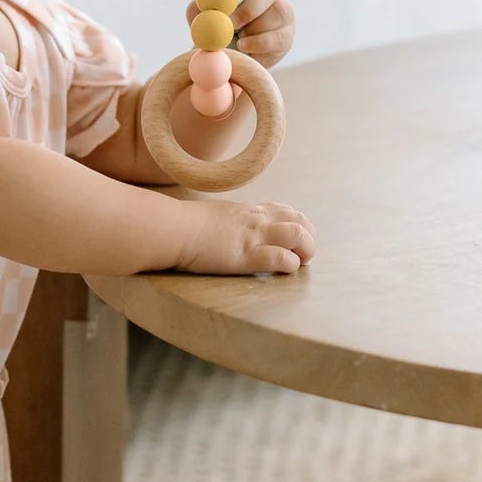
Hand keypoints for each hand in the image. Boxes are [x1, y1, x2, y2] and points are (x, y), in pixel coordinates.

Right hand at [180, 197, 315, 276]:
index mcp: (250, 211)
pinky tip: (284, 271)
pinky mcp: (246, 257)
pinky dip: (290, 265)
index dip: (299, 225)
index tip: (294, 240)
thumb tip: (232, 231)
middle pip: (300, 221)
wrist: (172, 228)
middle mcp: (257, 220)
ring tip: (299, 262)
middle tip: (302, 254)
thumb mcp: (216, 216)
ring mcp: (253, 237)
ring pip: (298, 236)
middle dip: (308, 238)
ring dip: (305, 251)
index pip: (287, 211)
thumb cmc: (185, 224)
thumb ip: (232, 222)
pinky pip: (280, 259)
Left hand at [184, 0, 294, 71]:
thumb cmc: (216, 34)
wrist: (230, 62)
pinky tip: (244, 47)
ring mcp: (282, 13)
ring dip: (252, 29)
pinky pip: (276, 37)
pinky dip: (258, 43)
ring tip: (238, 39)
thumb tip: (197, 4)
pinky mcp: (287, 35)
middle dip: (247, 10)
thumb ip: (198, 11)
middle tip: (231, 24)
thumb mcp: (203, 22)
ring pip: (275, 14)